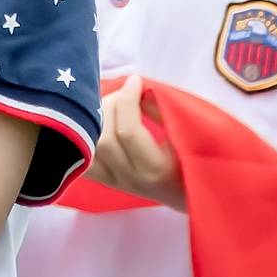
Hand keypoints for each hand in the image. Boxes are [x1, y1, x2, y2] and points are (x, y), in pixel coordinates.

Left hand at [86, 80, 183, 209]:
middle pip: (105, 138)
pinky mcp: (104, 181)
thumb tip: (138, 88)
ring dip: (96, 117)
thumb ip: (163, 113)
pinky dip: (81, 138)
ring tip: (113, 103)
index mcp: (156, 169)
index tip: (137, 81)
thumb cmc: (195, 162)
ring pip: (88, 148)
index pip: (128, 132)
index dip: (127, 100)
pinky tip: (95, 120)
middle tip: (126, 91)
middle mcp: (130, 178)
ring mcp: (114, 182)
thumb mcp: (188, 137)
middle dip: (111, 105)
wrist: (190, 196)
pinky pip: (81, 159)